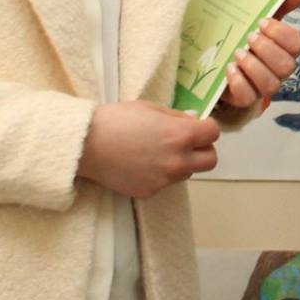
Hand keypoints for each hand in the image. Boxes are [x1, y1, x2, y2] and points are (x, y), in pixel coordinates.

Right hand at [77, 100, 219, 197]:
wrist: (86, 144)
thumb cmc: (116, 119)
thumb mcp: (150, 108)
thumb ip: (177, 118)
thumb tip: (193, 121)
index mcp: (180, 135)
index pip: (213, 134)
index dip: (206, 127)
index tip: (197, 126)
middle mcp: (177, 160)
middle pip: (210, 160)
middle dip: (203, 149)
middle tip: (187, 142)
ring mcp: (164, 179)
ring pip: (188, 172)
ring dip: (182, 162)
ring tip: (158, 152)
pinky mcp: (150, 192)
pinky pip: (166, 183)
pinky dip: (160, 174)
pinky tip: (142, 163)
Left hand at [216, 0, 299, 116]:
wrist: (221, 63)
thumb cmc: (246, 39)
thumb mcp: (259, 21)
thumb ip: (280, 5)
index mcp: (285, 49)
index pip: (298, 44)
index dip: (283, 34)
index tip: (262, 22)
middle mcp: (278, 70)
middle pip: (287, 66)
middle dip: (268, 50)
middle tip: (250, 36)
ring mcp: (262, 86)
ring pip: (271, 85)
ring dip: (254, 66)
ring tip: (238, 52)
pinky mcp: (245, 98)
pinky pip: (248, 96)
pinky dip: (239, 82)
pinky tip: (229, 68)